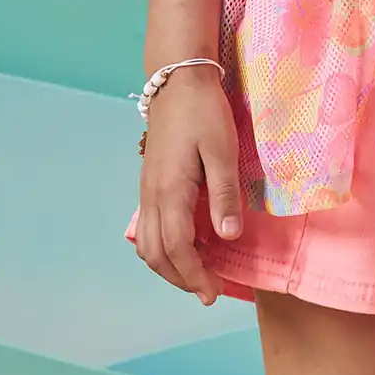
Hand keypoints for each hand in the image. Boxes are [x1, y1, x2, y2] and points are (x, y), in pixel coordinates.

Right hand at [133, 69, 242, 304]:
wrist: (177, 81)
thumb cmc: (203, 112)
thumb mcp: (223, 151)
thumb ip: (224, 196)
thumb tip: (227, 236)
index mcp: (170, 191)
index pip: (178, 248)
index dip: (195, 276)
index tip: (213, 293)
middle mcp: (152, 196)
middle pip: (157, 254)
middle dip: (181, 279)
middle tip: (208, 292)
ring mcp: (147, 190)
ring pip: (147, 243)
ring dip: (169, 266)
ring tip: (197, 275)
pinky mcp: (149, 183)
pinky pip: (149, 227)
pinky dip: (164, 247)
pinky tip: (188, 245)